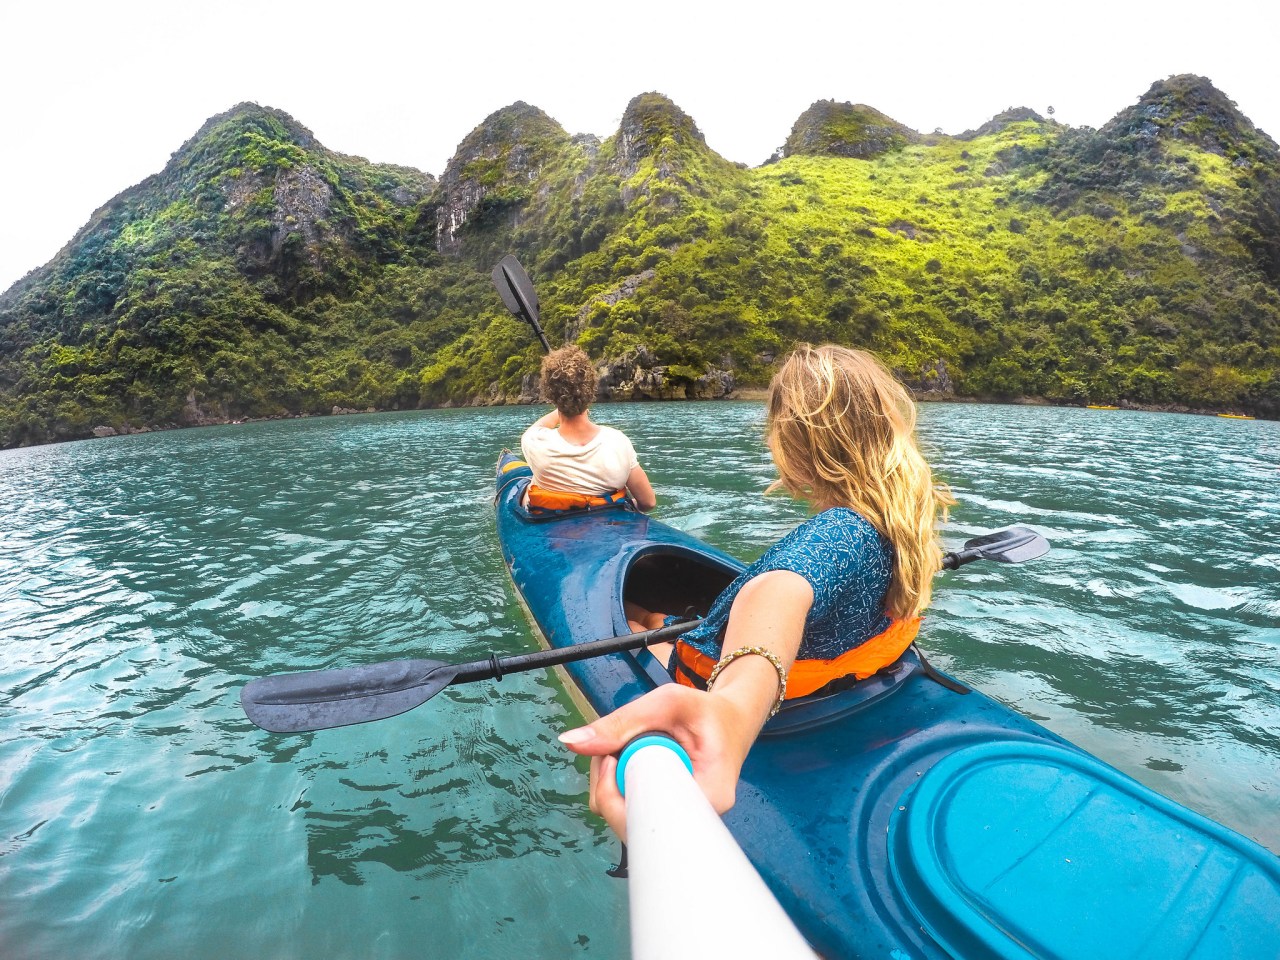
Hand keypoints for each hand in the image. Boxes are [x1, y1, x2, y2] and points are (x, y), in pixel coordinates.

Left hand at [559, 683, 758, 840]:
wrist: (731, 722)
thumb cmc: (706, 712)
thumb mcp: (668, 702)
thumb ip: (622, 720)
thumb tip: (571, 741)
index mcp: (709, 797)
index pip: (650, 822)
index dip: (616, 796)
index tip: (611, 758)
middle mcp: (697, 821)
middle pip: (630, 823)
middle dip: (606, 784)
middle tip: (611, 746)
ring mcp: (680, 823)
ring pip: (626, 818)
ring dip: (610, 783)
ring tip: (621, 747)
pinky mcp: (666, 816)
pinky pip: (632, 811)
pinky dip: (618, 786)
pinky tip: (625, 760)